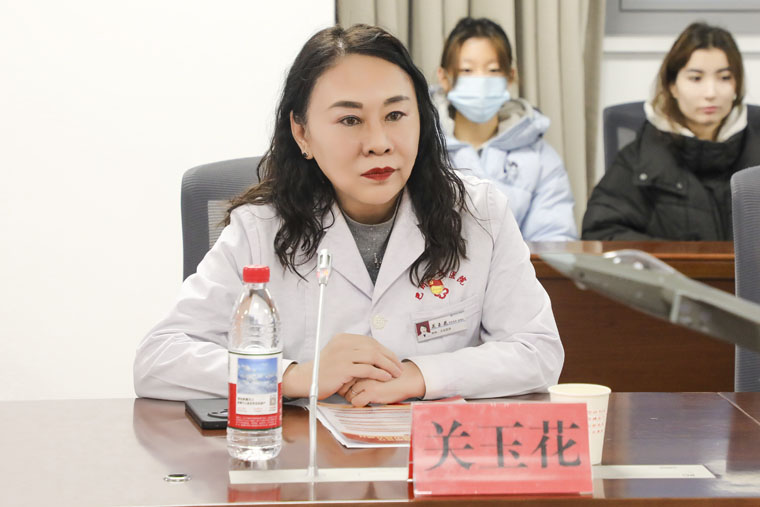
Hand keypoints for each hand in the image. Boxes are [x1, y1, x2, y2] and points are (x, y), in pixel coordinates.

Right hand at [282, 333, 402, 398]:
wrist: (306, 380)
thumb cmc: (324, 371)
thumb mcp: (338, 354)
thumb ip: (353, 352)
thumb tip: (374, 354)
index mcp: (343, 338)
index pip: (370, 342)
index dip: (385, 350)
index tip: (394, 359)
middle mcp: (343, 344)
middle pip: (374, 347)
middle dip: (390, 358)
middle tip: (399, 367)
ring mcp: (343, 355)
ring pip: (373, 357)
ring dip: (388, 366)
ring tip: (396, 373)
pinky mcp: (343, 369)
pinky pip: (367, 369)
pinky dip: (379, 373)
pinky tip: (386, 377)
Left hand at [342, 361, 425, 406]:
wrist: (406, 379)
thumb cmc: (389, 376)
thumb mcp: (372, 369)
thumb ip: (359, 371)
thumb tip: (342, 383)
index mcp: (360, 362)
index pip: (343, 375)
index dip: (345, 383)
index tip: (350, 387)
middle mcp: (361, 370)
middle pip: (343, 385)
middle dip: (346, 391)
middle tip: (355, 394)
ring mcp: (365, 380)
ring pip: (348, 395)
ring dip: (353, 398)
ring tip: (364, 397)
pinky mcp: (371, 391)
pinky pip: (356, 402)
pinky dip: (360, 404)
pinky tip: (368, 400)